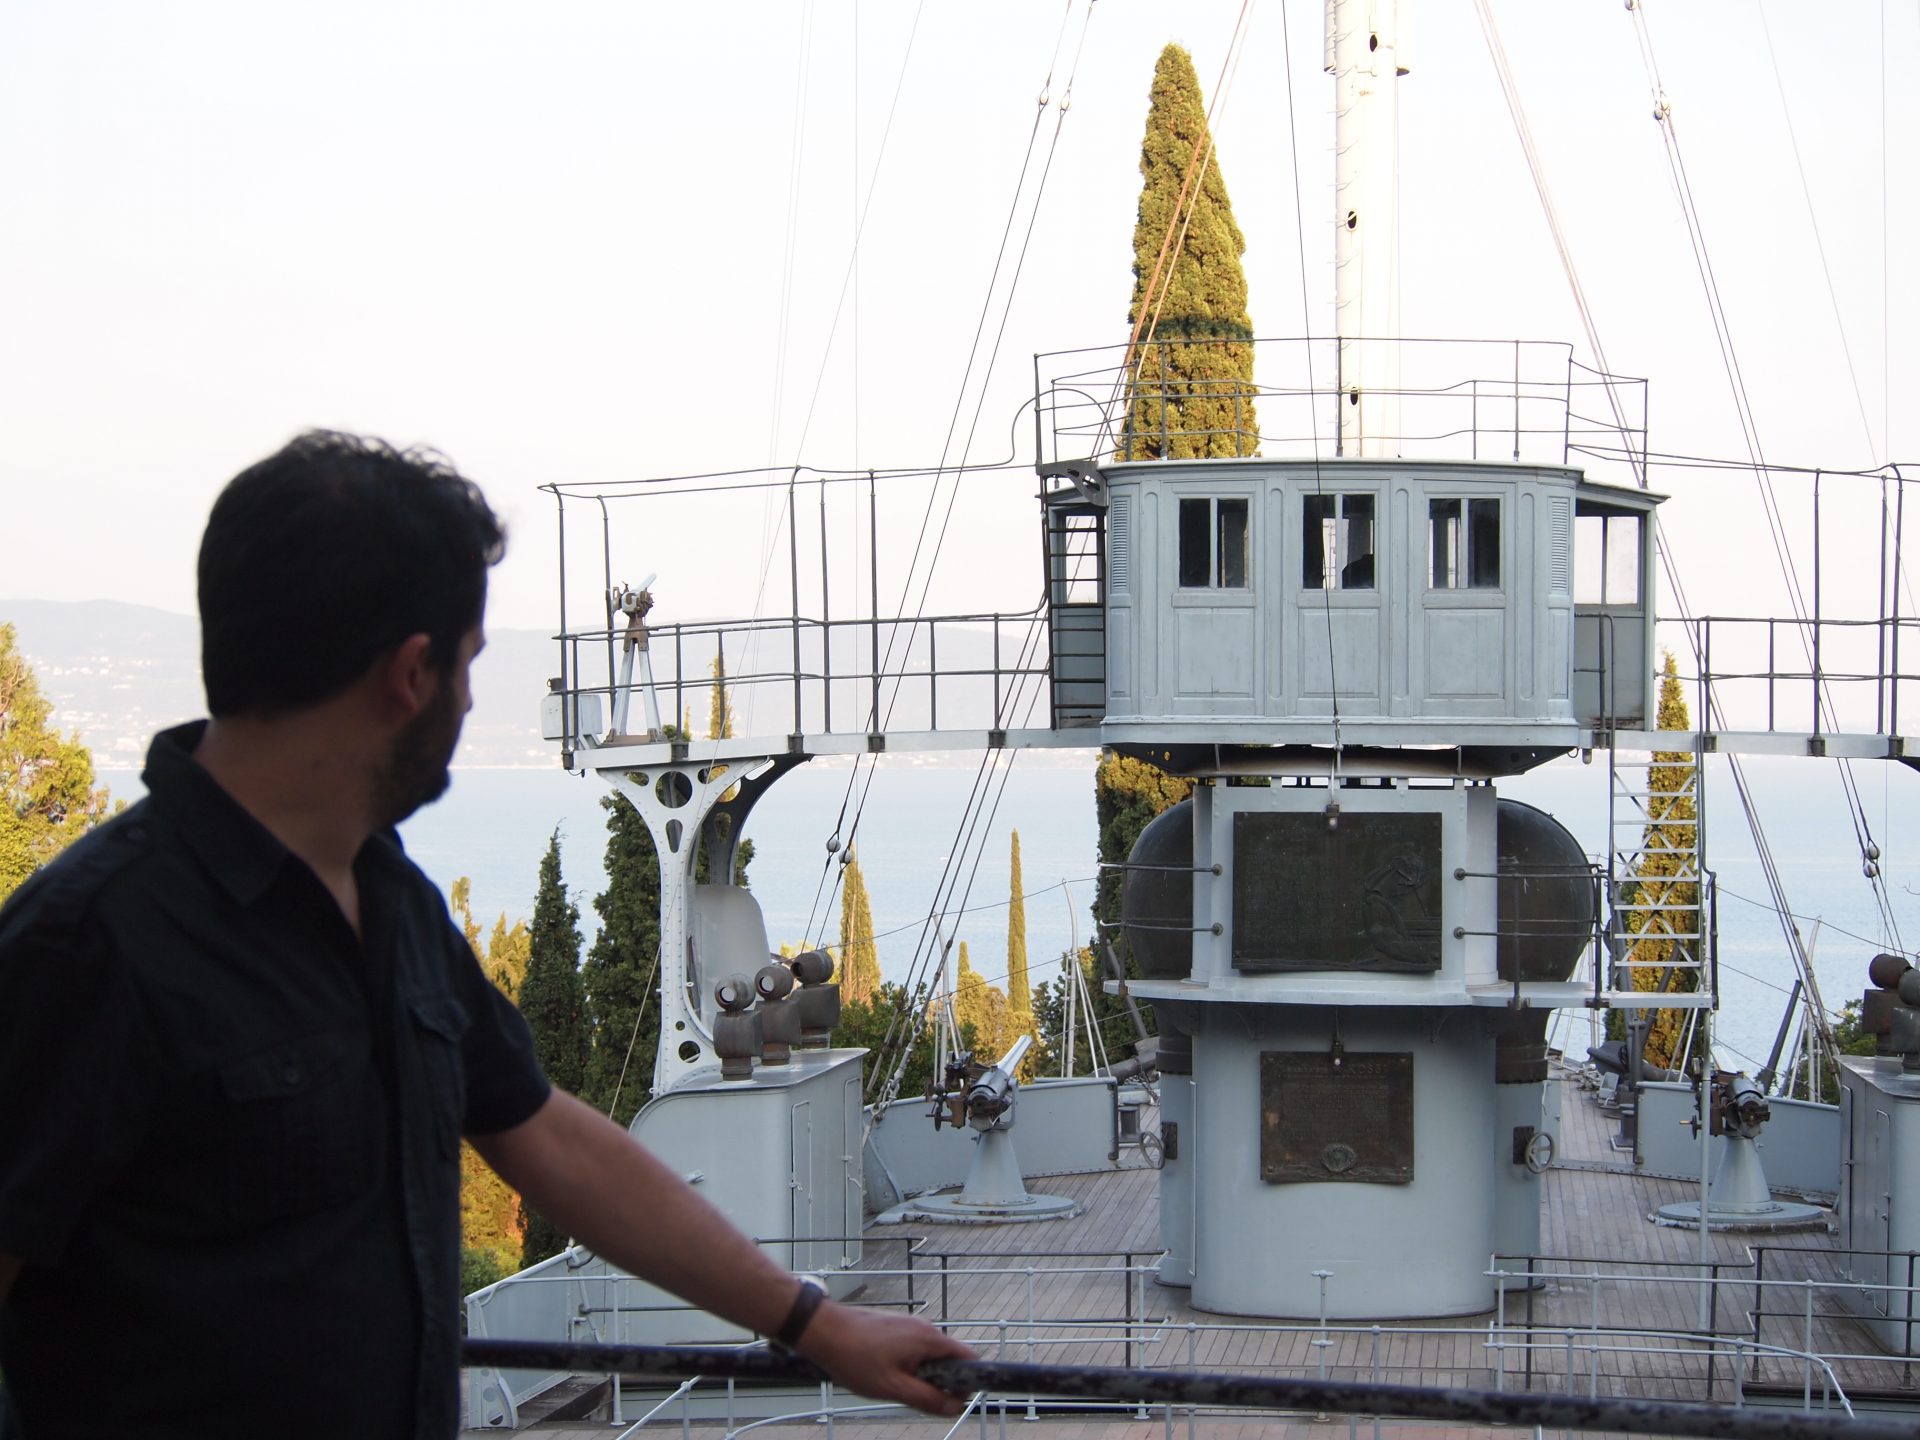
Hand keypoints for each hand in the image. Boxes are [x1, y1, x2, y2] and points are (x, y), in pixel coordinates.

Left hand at [794, 1298, 975, 1416]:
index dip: (965, 1382)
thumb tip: (955, 1406)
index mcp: (929, 1339)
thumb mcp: (892, 1387)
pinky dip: (905, 1363)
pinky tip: (881, 1372)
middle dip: (937, 1381)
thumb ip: (926, 1397)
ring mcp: (908, 1324)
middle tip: (911, 1395)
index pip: (968, 1357)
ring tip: (891, 1383)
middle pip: (947, 1358)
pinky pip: (912, 1348)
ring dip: (918, 1374)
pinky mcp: (894, 1326)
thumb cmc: (854, 1357)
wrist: (823, 1329)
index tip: (950, 1400)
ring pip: (927, 1355)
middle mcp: (923, 1327)